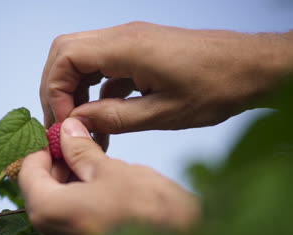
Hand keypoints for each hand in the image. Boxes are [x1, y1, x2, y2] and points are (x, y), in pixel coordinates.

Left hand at [18, 118, 199, 234]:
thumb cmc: (152, 213)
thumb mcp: (112, 170)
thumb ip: (82, 151)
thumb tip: (68, 131)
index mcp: (50, 211)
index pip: (28, 173)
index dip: (41, 150)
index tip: (57, 139)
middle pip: (40, 191)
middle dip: (57, 166)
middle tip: (77, 147)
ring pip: (56, 207)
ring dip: (68, 183)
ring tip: (94, 165)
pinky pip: (71, 222)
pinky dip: (79, 201)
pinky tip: (101, 188)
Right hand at [40, 22, 292, 135]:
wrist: (253, 67)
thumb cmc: (217, 87)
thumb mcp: (163, 113)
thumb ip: (114, 118)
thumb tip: (78, 123)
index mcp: (126, 47)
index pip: (65, 58)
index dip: (55, 92)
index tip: (65, 123)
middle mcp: (122, 36)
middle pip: (66, 52)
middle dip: (57, 88)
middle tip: (64, 122)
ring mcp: (130, 41)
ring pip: (82, 58)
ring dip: (75, 90)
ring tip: (83, 125)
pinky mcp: (139, 51)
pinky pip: (104, 66)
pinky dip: (96, 90)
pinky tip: (105, 116)